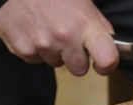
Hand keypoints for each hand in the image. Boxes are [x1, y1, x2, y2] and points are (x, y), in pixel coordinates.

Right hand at [0, 0, 117, 75]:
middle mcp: (64, 37)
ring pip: (56, 63)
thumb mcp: (82, 0)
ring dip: (54, 51)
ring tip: (46, 27)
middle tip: (68, 39)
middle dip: (76, 58)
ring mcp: (42, 44)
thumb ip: (98, 24)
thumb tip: (110, 44)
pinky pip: (35, 59)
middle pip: (79, 70)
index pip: (107, 60)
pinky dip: (35, 49)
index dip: (107, 66)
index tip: (102, 64)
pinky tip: (32, 29)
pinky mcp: (22, 48)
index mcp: (84, 25)